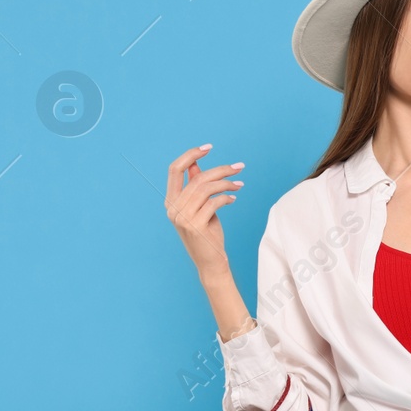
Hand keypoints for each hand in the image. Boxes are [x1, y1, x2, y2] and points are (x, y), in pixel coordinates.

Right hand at [165, 144, 242, 278]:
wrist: (210, 262)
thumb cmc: (207, 234)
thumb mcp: (200, 208)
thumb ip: (195, 188)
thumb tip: (195, 164)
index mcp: (170, 201)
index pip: (174, 170)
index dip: (190, 155)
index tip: (208, 147)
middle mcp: (172, 208)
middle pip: (197, 178)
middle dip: (220, 170)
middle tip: (239, 167)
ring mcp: (182, 217)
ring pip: (206, 188)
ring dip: (227, 183)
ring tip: (239, 184)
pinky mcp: (195, 225)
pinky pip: (214, 202)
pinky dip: (226, 197)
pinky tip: (233, 199)